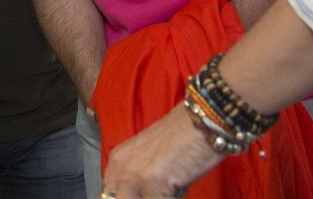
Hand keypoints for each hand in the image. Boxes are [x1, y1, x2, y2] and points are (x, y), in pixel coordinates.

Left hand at [100, 104, 222, 198]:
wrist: (202, 121)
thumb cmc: (184, 137)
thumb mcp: (150, 156)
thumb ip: (138, 176)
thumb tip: (141, 195)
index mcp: (117, 159)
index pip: (110, 194)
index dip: (128, 196)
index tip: (144, 194)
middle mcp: (121, 166)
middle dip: (142, 198)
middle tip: (160, 192)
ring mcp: (134, 176)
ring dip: (155, 198)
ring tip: (170, 189)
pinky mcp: (153, 183)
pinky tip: (178, 188)